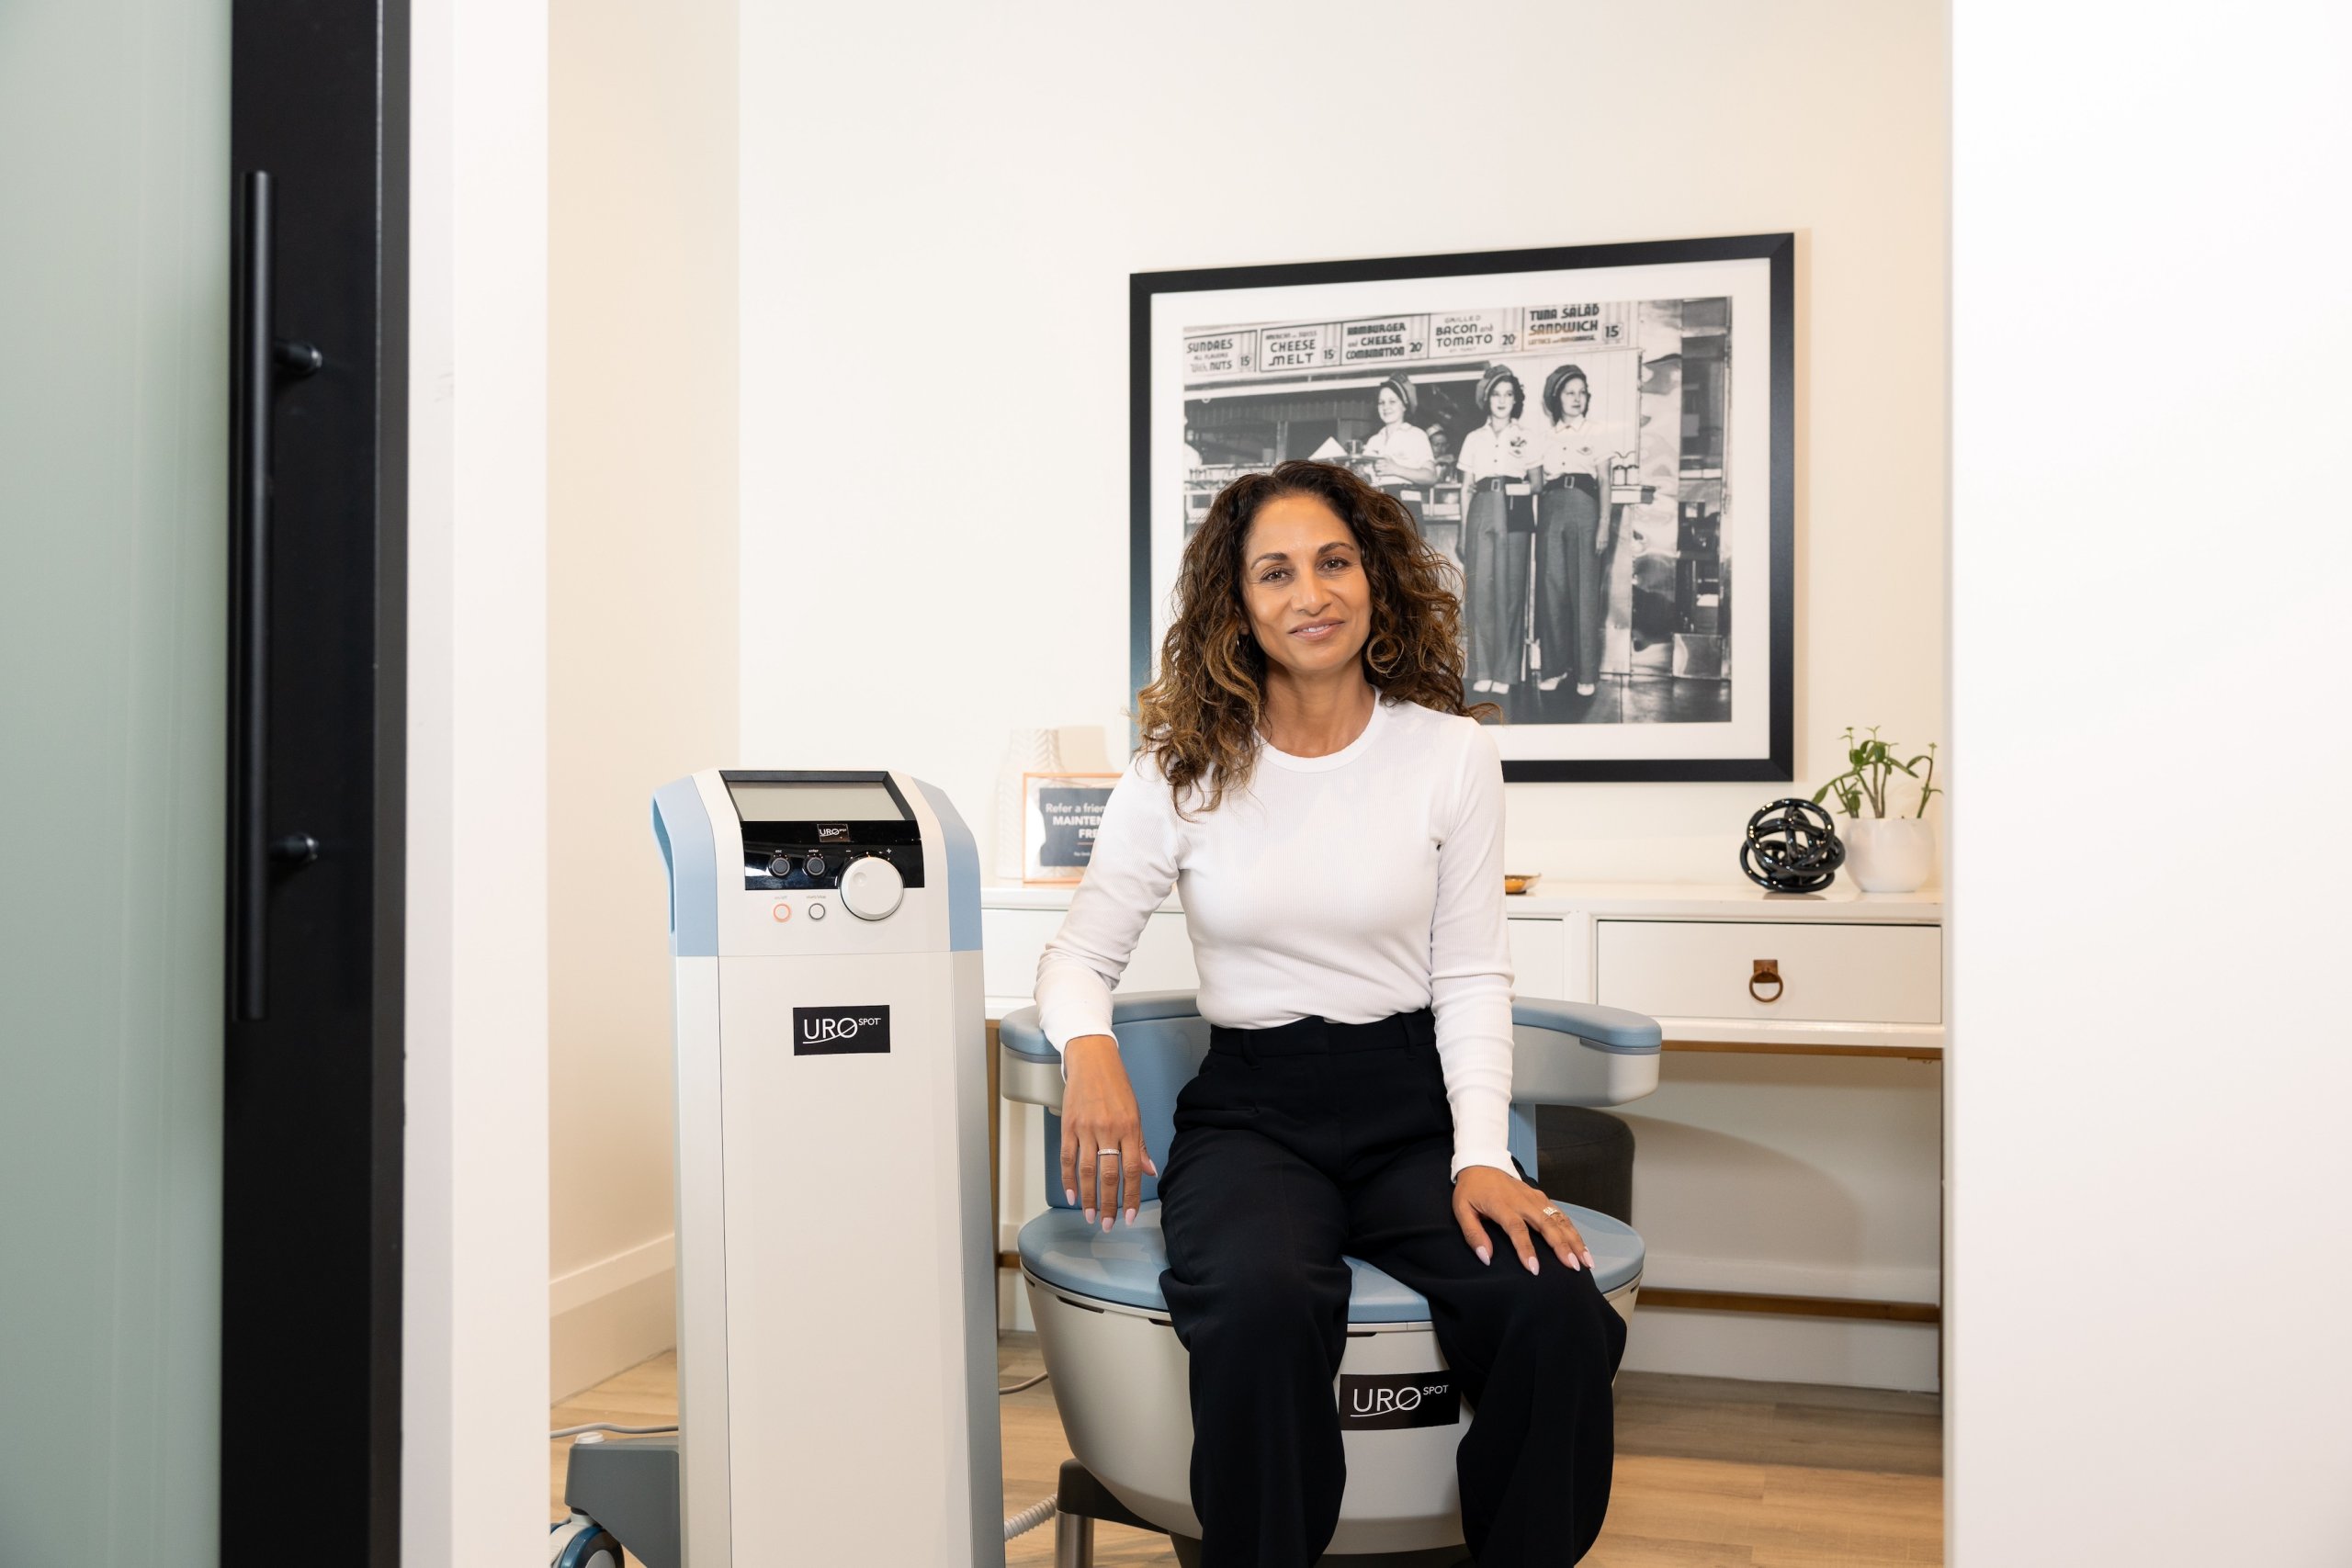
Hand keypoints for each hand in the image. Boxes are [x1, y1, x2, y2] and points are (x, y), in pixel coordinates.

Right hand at [1059, 1034, 1154, 1229]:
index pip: (1131, 1170)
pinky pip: (1068, 1157)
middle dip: (1108, 1204)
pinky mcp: (1068, 1125)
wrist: (1092, 1060)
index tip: (1129, 1217)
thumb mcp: (1135, 1113)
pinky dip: (1068, 1179)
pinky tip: (1071, 1195)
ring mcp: (1086, 1128)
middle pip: (1108, 1174)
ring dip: (1088, 1197)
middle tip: (1108, 1225)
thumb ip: (1140, 1146)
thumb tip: (1149, 1172)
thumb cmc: (1117, 1087)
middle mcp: (1108, 1129)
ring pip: (1086, 1170)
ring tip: (1090, 1216)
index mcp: (1130, 1128)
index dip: (1130, 1196)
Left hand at [1452, 1166, 1593, 1273]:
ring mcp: (1535, 1198)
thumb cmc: (1471, 1190)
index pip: (1517, 1229)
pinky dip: (1573, 1230)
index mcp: (1502, 1205)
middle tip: (1573, 1266)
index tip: (1534, 1268)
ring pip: (1559, 1219)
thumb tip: (1486, 1257)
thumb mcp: (1462, 1210)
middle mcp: (1523, 1201)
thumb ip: (1473, 1234)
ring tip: (1586, 1261)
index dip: (1526, 1249)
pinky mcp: (1541, 1197)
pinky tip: (1581, 1246)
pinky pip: (1560, 1214)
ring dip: (1574, 1240)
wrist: (1481, 1163)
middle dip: (1562, 1246)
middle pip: (1547, 1225)